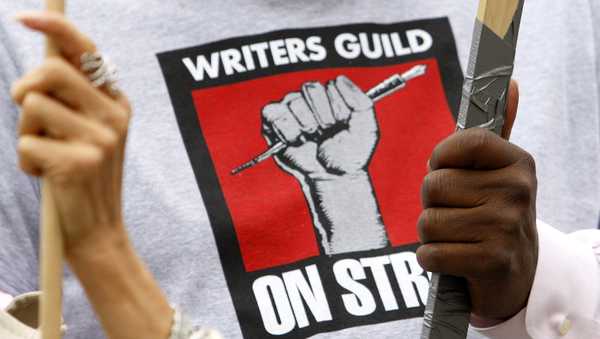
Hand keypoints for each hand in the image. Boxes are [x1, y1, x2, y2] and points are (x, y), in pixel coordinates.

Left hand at [12, 12, 130, 257]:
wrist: (98, 230)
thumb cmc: (83, 176)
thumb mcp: (87, 130)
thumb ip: (74, 94)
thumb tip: (47, 55)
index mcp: (116, 103)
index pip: (86, 51)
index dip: (54, 28)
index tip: (22, 17)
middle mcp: (115, 116)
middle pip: (51, 72)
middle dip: (24, 88)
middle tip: (23, 108)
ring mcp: (101, 139)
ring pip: (32, 106)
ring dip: (25, 131)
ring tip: (45, 154)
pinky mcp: (81, 162)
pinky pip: (26, 143)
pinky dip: (26, 162)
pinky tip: (48, 177)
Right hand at [261, 77, 386, 253]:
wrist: (334, 178)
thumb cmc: (350, 155)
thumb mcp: (367, 128)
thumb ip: (360, 101)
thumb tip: (338, 79)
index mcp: (332, 95)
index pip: (331, 85)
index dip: (338, 108)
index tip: (343, 125)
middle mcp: (310, 98)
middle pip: (311, 88)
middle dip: (323, 116)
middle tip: (327, 133)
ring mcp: (291, 109)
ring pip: (293, 100)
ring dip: (306, 125)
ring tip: (312, 138)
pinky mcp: (273, 122)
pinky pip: (273, 112)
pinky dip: (286, 129)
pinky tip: (297, 139)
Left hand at [417, 80, 537, 319]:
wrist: (515, 277)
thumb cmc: (494, 217)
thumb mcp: (499, 174)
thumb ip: (496, 133)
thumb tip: (511, 83)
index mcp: (518, 163)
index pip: (463, 142)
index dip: (441, 158)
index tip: (446, 171)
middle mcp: (517, 191)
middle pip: (433, 185)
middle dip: (433, 204)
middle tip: (458, 215)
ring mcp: (506, 227)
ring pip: (428, 221)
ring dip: (432, 235)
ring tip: (458, 238)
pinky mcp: (491, 261)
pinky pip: (430, 253)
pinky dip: (433, 259)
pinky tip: (455, 259)